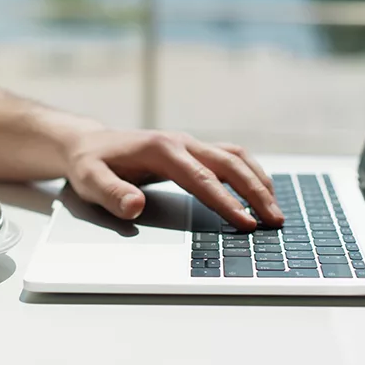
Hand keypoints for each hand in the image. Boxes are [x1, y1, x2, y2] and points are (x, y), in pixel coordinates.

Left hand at [64, 129, 282, 229]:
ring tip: (276, 208)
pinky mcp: (192, 150)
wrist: (89, 145)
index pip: (201, 178)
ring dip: (258, 180)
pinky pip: (229, 157)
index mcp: (161, 149)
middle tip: (275, 220)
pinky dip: (249, 172)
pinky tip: (259, 191)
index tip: (246, 222)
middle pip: (228, 164)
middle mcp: (181, 142)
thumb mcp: (90, 180)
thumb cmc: (91, 164)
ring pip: (235, 157)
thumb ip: (111, 194)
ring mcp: (189, 144)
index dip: (225, 201)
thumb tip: (135, 206)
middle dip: (255, 192)